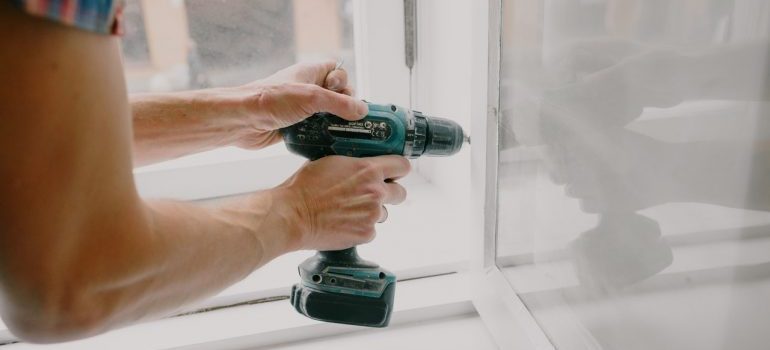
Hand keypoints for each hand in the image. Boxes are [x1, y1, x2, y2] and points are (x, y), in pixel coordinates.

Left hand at [229, 61, 368, 148]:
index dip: (344, 83)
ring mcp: (301, 108)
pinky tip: (326, 142)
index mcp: (311, 72)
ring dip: (334, 125)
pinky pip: (317, 130)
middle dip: (343, 109)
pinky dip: (323, 136)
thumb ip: (340, 104)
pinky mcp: (296, 126)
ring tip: (337, 133)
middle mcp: (307, 88)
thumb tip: (362, 110)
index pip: (338, 72)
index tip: (341, 95)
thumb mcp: (312, 98)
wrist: (242, 121)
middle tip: (341, 118)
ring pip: (328, 115)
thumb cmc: (271, 100)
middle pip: (337, 96)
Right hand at [277, 155, 410, 250]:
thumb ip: (353, 165)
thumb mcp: (331, 163)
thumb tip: (359, 166)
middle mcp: (376, 192)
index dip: (398, 170)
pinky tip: (343, 224)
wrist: (292, 215)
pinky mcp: (366, 233)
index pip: (402, 166)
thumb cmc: (304, 188)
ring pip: (382, 213)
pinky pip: (371, 230)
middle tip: (371, 196)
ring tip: (348, 212)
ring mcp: (372, 214)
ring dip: (371, 212)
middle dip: (389, 194)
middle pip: (400, 193)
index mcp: (368, 170)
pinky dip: (360, 228)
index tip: (394, 173)